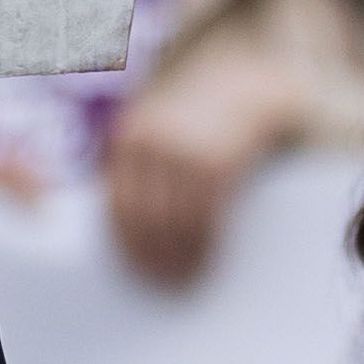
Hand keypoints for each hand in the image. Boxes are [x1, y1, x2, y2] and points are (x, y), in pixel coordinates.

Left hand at [102, 54, 302, 289]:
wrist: (247, 79)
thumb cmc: (200, 115)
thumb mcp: (159, 128)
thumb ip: (142, 167)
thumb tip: (125, 230)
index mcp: (129, 138)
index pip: (116, 205)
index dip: (125, 244)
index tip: (135, 272)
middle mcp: (151, 144)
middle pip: (144, 219)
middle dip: (152, 258)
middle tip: (164, 285)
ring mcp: (184, 153)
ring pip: (174, 224)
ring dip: (179, 260)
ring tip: (186, 280)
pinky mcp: (218, 163)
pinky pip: (205, 218)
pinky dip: (204, 247)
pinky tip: (207, 262)